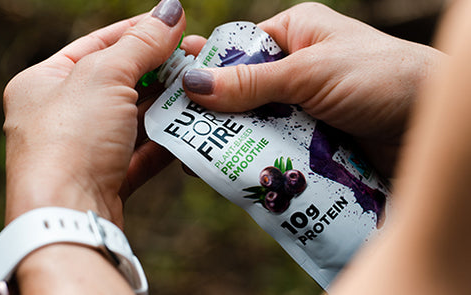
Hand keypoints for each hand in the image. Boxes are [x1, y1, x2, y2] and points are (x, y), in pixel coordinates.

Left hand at [1, 0, 184, 292]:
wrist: (67, 218)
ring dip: (167, 105)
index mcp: (42, 81)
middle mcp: (58, 115)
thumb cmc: (71, 138)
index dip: (138, 31)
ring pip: (132, 119)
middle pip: (118, 82)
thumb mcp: (104, 76)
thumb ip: (141, 43)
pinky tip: (192, 126)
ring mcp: (82, 150)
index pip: (96, 44)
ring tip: (202, 89)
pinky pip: (140, 152)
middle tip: (197, 57)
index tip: (175, 24)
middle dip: (159, 69)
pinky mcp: (105, 180)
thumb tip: (171, 9)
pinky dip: (166, 139)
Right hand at [181, 2, 444, 176]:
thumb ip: (249, 83)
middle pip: (242, 90)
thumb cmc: (381, 78)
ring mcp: (306, 105)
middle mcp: (299, 66)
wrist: (434, 126)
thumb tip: (193, 84)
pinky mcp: (315, 138)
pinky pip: (275, 146)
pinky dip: (257, 158)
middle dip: (215, 113)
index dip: (207, 69)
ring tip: (195, 160)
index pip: (238, 49)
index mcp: (297, 32)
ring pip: (257, 122)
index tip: (172, 89)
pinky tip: (229, 172)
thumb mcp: (308, 73)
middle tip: (177, 134)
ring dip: (233, 140)